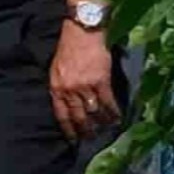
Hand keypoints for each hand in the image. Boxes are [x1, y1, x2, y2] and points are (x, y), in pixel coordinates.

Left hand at [51, 18, 121, 142]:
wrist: (82, 33)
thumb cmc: (68, 49)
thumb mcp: (56, 70)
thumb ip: (60, 87)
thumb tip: (66, 103)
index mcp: (56, 88)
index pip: (61, 114)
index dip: (68, 128)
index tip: (73, 139)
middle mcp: (69, 90)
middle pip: (78, 116)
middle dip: (85, 130)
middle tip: (91, 139)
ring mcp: (85, 86)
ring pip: (94, 111)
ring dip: (101, 123)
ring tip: (106, 131)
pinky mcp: (101, 81)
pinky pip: (107, 102)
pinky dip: (113, 112)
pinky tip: (117, 118)